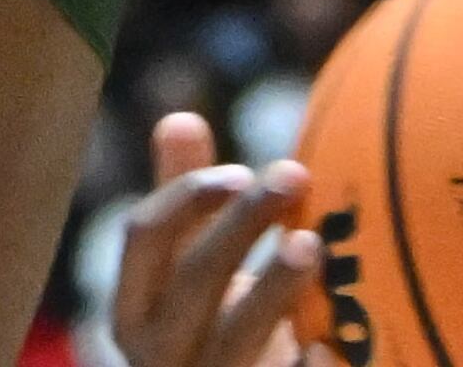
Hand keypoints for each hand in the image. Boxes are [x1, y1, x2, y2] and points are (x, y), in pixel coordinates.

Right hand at [110, 114, 318, 366]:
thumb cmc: (208, 330)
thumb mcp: (187, 270)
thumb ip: (183, 202)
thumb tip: (181, 118)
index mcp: (133, 307)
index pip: (143, 236)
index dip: (189, 196)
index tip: (244, 171)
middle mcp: (156, 355)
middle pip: (192, 281)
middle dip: (242, 224)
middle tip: (296, 175)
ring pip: (231, 341)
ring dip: (273, 288)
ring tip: (315, 244)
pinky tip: (329, 345)